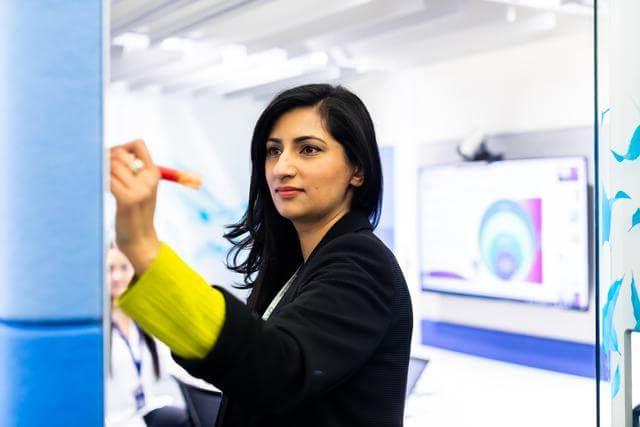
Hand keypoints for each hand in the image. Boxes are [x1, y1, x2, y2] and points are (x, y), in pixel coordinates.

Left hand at [110, 139, 161, 273]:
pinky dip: (101, 182)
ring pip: (112, 166)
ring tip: (103, 183)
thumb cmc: (136, 214)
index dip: (122, 146)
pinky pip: (108, 180)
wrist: (141, 240)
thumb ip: (133, 172)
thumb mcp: (142, 189)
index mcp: (153, 173)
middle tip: (101, 172)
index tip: (114, 158)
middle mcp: (149, 179)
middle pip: (120, 153)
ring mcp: (139, 189)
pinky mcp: (127, 200)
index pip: (138, 144)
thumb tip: (111, 151)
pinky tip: (103, 191)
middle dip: (106, 159)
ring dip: (102, 172)